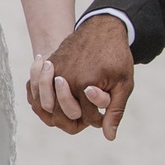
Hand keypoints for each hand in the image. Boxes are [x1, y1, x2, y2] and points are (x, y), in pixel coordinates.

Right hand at [36, 12, 135, 139]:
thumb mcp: (124, 83)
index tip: (104, 111)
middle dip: (76, 116)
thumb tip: (109, 136)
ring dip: (59, 107)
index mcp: (85, 85)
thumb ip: (115, 111)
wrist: (103, 27)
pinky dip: (45, 95)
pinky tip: (58, 95)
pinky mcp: (51, 63)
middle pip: (63, 114)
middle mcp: (66, 79)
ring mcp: (56, 70)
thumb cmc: (116, 56)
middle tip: (88, 111)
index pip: (86, 117)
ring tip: (72, 105)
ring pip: (48, 104)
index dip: (97, 118)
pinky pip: (40, 88)